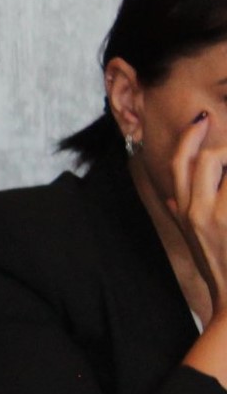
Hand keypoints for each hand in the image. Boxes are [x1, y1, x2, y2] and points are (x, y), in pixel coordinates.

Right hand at [168, 113, 226, 313]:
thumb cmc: (222, 273)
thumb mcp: (193, 243)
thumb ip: (181, 218)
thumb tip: (171, 201)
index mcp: (184, 213)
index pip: (178, 164)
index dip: (189, 137)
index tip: (202, 119)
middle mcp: (195, 211)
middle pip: (205, 157)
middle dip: (224, 146)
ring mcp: (215, 214)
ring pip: (222, 162)